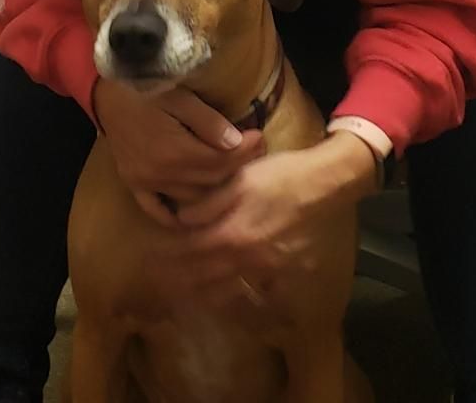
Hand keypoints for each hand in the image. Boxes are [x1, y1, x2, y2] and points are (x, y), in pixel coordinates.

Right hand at [92, 78, 265, 224]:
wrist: (106, 92)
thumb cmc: (144, 89)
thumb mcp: (179, 97)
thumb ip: (208, 121)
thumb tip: (237, 142)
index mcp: (173, 151)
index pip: (220, 161)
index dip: (245, 151)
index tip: (260, 138)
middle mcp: (159, 174)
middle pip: (209, 181)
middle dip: (236, 166)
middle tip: (255, 151)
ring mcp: (144, 183)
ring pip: (191, 197)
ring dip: (214, 187)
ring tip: (232, 170)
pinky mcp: (133, 184)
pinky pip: (156, 209)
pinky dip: (175, 214)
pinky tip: (192, 213)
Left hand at [145, 131, 377, 309]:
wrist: (323, 185)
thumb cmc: (278, 175)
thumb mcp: (239, 180)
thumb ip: (208, 203)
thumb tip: (181, 219)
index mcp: (233, 233)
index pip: (192, 252)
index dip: (170, 258)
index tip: (152, 261)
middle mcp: (248, 258)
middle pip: (206, 277)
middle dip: (181, 282)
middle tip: (161, 286)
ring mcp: (268, 269)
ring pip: (228, 289)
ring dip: (204, 295)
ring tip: (186, 298)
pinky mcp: (286, 272)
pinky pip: (257, 292)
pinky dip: (239, 299)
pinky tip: (229, 300)